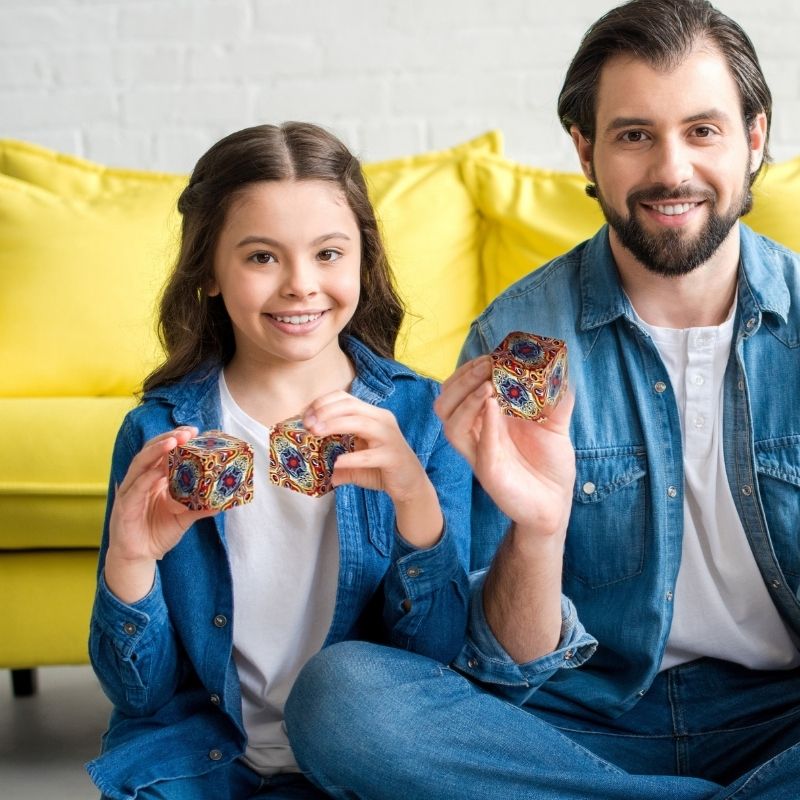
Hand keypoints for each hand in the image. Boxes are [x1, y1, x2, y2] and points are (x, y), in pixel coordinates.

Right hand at [104, 427, 217, 601]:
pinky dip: (147, 477)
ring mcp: (131, 490)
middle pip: (151, 450)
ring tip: (174, 441)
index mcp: (154, 478)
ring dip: (156, 450)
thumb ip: (200, 508)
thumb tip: (223, 502)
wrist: (139, 557)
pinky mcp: (125, 505)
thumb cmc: (157, 533)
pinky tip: (159, 470)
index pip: (163, 451)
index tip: (194, 431)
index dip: (176, 439)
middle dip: (169, 438)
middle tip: (187, 432)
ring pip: (141, 463)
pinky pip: (136, 487)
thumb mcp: (183, 518)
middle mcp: (141, 479)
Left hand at [304, 391, 442, 547]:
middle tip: (308, 423)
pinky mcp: (393, 457)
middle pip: (351, 406)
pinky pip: (370, 455)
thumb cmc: (381, 469)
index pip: (346, 399)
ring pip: (360, 423)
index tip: (305, 415)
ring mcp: (389, 437)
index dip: (323, 403)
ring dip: (335, 424)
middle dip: (326, 411)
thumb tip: (315, 463)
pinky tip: (337, 463)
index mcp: (373, 415)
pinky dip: (352, 457)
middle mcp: (382, 421)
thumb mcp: (355, 460)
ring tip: (316, 432)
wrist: (410, 486)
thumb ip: (338, 457)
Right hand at [434, 356, 574, 537]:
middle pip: (446, 404)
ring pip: (452, 425)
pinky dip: (486, 424)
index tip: (489, 356)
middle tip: (487, 366)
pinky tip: (495, 406)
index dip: (468, 370)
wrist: (556, 504)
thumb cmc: (549, 466)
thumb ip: (556, 397)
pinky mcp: (489, 473)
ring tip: (488, 386)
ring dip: (466, 401)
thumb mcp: (556, 424)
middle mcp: (477, 435)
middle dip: (462, 381)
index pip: (459, 390)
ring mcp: (479, 454)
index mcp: (486, 420)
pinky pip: (480, 446)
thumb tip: (562, 366)